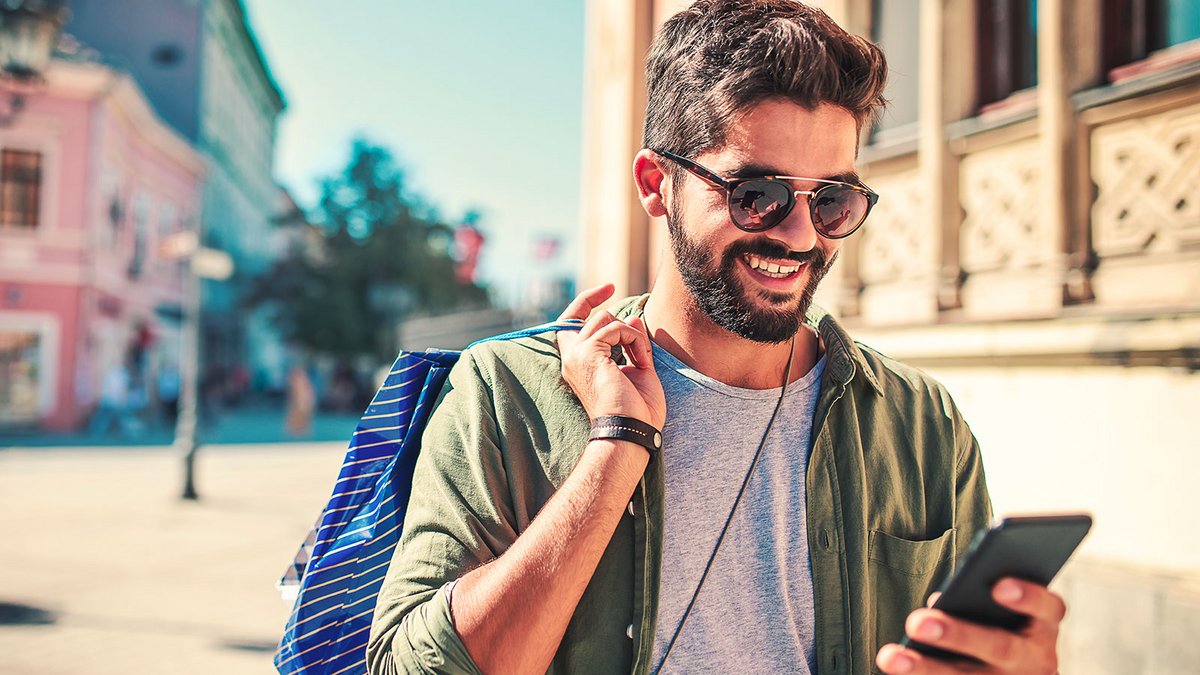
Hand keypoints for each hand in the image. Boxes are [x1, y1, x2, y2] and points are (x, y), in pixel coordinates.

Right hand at [557, 284, 665, 429]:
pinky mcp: (587, 353)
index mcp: (579, 364)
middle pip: (590, 314)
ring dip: (632, 334)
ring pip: (605, 317)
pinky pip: (616, 327)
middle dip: (621, 322)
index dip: (587, 300)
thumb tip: (633, 318)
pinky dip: (635, 340)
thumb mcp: (638, 370)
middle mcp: (571, 358)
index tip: (609, 287)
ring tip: (643, 361)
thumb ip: (633, 343)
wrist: (631, 432)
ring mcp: (576, 355)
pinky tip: (642, 362)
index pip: (571, 321)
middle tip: (641, 346)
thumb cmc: (637, 411)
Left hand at [875, 578, 1064, 673]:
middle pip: (1000, 647)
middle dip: (958, 635)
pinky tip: (895, 668)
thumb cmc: (1001, 625)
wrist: (1018, 674)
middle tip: (917, 622)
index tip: (998, 586)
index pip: (1048, 609)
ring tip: (890, 658)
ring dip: (927, 668)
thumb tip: (937, 603)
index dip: (1027, 597)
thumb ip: (978, 598)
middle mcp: (1036, 659)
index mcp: (1042, 626)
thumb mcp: (1004, 612)